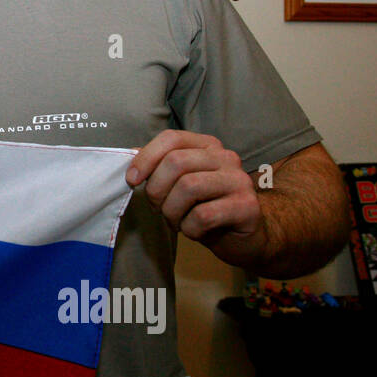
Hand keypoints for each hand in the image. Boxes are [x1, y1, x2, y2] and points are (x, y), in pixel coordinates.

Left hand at [126, 130, 266, 268]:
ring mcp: (239, 180)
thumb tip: (129, 154)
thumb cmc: (205, 208)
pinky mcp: (247, 206)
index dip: (146, 158)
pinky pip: (203, 215)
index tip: (132, 180)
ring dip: (172, 211)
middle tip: (159, 208)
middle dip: (157, 190)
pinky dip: (190, 228)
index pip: (171, 138)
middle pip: (176, 162)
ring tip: (177, 221)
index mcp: (207, 146)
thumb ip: (158, 167)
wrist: (244, 237)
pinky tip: (195, 231)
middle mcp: (226, 157)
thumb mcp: (179, 184)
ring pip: (188, 187)